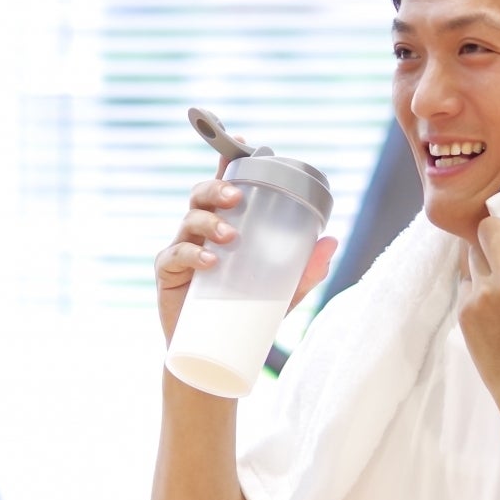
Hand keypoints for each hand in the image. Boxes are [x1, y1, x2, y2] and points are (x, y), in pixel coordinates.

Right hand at [154, 150, 337, 343]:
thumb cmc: (245, 315)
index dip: (231, 161)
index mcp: (225, 226)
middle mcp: (200, 232)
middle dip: (218, 188)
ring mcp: (181, 250)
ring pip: (189, 219)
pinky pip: (175, 255)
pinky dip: (191, 254)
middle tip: (237, 196)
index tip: (244, 144)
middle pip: (202, 196)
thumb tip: (331, 242)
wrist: (213, 355)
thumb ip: (305, 271)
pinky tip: (208, 261)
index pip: (225, 187)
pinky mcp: (168, 274)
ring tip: (230, 236)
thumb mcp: (283, 293)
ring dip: (209, 222)